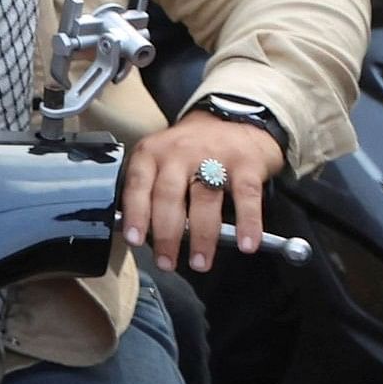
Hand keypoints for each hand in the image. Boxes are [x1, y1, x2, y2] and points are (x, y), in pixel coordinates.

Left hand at [121, 112, 284, 272]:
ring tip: (199, 262)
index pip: (138, 184)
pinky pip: (245, 196)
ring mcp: (213, 157)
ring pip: (204, 200)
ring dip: (201, 236)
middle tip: (166, 262)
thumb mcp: (160, 159)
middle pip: (168, 196)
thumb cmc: (191, 150)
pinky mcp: (245, 164)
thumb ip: (149, 188)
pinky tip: (246, 244)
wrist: (234, 120)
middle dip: (166, 234)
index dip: (136, 213)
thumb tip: (139, 233)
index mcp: (152, 153)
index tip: (135, 240)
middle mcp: (178, 153)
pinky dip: (247, 223)